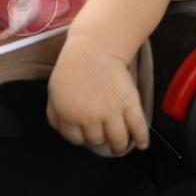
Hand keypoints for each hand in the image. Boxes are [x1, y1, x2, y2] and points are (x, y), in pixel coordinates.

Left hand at [45, 37, 149, 154]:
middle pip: (96, 140)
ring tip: (119, 147)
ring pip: (117, 140)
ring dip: (119, 146)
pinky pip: (137, 128)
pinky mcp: (129, 104)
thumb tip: (62, 131)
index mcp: (68, 115)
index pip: (75, 139)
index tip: (85, 136)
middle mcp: (90, 118)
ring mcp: (111, 112)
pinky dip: (141, 138)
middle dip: (98, 139)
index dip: (80, 138)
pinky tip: (142, 144)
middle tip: (102, 135)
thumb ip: (54, 114)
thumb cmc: (73, 67)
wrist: (95, 48)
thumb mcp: (53, 91)